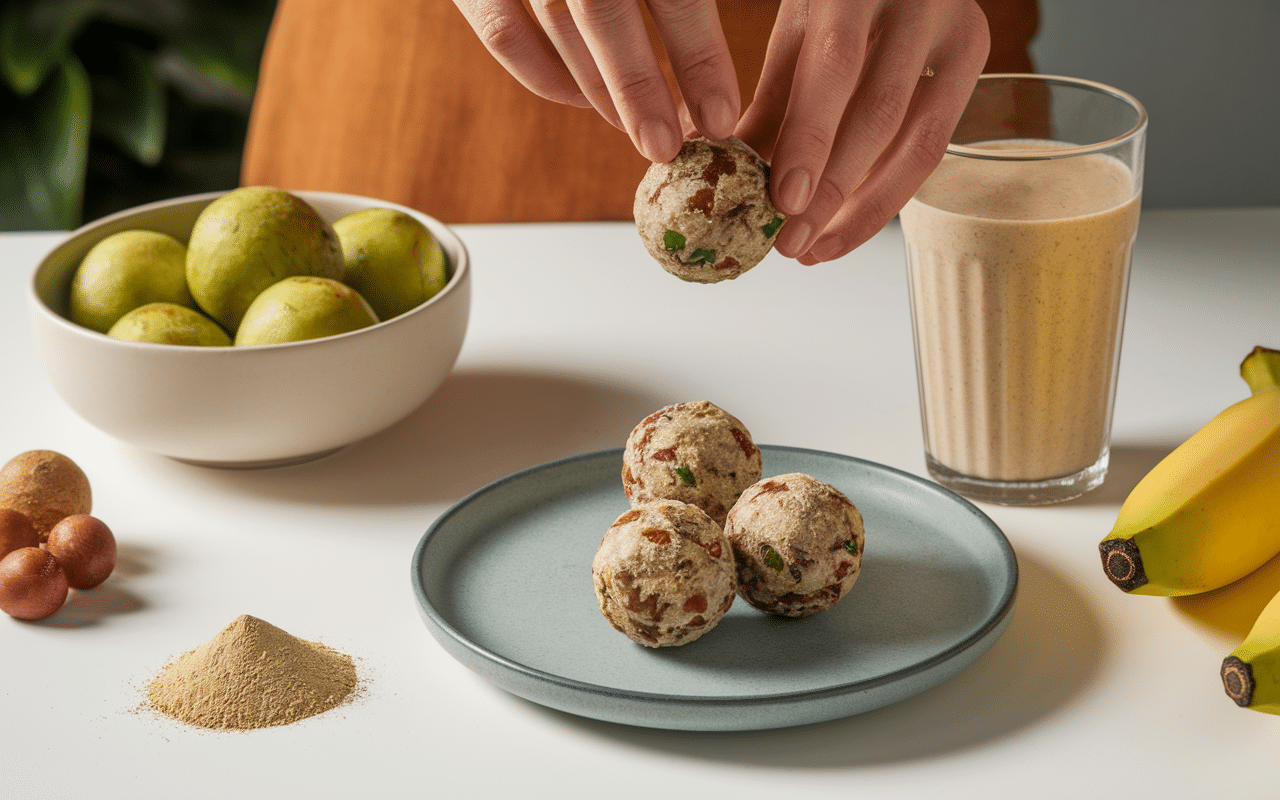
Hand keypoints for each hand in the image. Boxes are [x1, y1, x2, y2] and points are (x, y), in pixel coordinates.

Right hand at [453, 0, 740, 161]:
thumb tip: (764, 37)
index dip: (699, 53)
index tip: (723, 113)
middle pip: (603, 10)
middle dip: (639, 88)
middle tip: (669, 147)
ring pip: (558, 24)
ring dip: (600, 90)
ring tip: (644, 131)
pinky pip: (504, 33)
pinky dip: (545, 77)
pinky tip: (585, 102)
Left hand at [737, 0, 989, 262]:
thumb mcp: (798, 33)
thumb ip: (772, 102)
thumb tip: (728, 175)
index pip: (835, 69)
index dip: (810, 140)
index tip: (783, 200)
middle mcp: (916, 2)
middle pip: (879, 113)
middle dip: (832, 190)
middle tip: (791, 243)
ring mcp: (956, 28)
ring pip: (919, 140)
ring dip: (863, 208)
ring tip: (817, 249)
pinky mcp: (976, 54)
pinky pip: (935, 142)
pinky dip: (890, 192)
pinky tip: (850, 225)